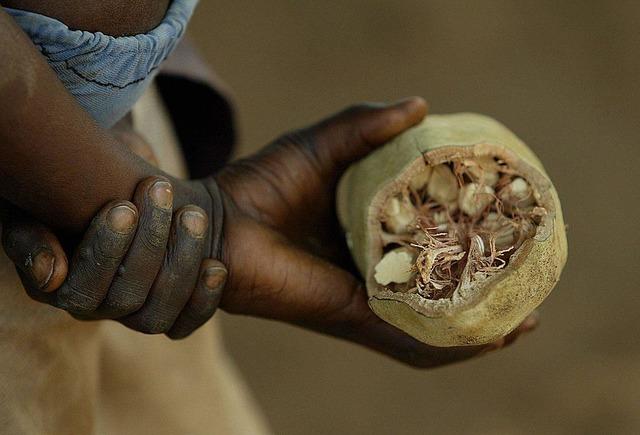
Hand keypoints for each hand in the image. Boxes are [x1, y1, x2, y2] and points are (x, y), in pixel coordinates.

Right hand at [0, 124, 226, 338]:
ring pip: (157, 314)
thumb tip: (52, 275)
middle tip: (161, 192)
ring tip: (193, 215)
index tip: (124, 205)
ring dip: (181, 264)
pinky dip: (204, 299)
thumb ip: (34, 234)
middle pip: (125, 298)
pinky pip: (186, 323)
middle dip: (149, 243)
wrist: (118, 183)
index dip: (105, 249)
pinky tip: (216, 265)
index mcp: (57, 286)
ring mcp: (133, 313)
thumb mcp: (42, 201)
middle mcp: (94, 306)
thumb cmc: (75, 187)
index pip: (83, 286)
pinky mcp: (169, 312)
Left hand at [216, 97, 537, 366]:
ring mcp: (365, 303)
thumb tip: (422, 105)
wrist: (218, 222)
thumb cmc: (263, 183)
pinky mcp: (354, 318)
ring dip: (477, 329)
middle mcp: (371, 275)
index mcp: (369, 237)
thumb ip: (366, 124)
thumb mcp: (324, 145)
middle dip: (481, 294)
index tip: (507, 228)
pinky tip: (488, 336)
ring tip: (523, 320)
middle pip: (437, 294)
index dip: (468, 243)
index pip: (428, 247)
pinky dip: (449, 345)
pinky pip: (410, 343)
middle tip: (526, 282)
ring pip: (431, 328)